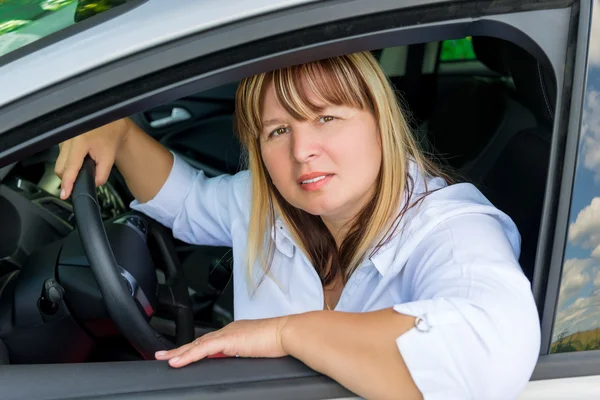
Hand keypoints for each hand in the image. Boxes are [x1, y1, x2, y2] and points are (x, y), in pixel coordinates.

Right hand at [54, 118, 131, 199]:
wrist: (110, 118)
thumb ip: (101, 173)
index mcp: (80, 142)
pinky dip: (69, 160)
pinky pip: (61, 155)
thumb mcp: (110, 156)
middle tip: (80, 179)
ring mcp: (63, 138)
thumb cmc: (111, 134)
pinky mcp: (62, 138)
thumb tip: (93, 184)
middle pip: (60, 168)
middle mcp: (67, 139)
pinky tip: (80, 157)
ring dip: (69, 168)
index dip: (67, 183)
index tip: (64, 194)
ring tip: (84, 164)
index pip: (70, 167)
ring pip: (59, 161)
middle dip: (68, 177)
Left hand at [155, 316, 288, 367]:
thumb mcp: (258, 350)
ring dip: (179, 353)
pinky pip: (203, 349)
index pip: (210, 342)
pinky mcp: (228, 339)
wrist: (287, 333)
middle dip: (180, 350)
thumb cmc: (280, 341)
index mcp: (236, 333)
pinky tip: (177, 361)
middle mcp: (229, 330)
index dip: (194, 349)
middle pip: (199, 342)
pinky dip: (188, 356)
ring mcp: (228, 334)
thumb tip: (241, 363)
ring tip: (164, 360)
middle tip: (163, 356)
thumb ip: (245, 354)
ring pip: (197, 344)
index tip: (183, 356)